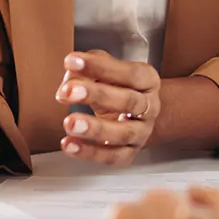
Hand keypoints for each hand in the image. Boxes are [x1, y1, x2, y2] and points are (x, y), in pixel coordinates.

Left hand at [56, 50, 161, 165]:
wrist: (137, 116)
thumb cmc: (119, 88)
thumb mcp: (108, 70)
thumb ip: (90, 67)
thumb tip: (71, 71)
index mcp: (147, 81)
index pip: (130, 73)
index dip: (101, 67)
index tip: (73, 62)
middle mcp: (149, 107)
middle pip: (128, 101)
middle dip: (96, 95)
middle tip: (69, 91)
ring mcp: (141, 132)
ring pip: (122, 133)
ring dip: (94, 128)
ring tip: (70, 123)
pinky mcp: (129, 153)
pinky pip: (112, 156)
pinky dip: (89, 153)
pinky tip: (70, 144)